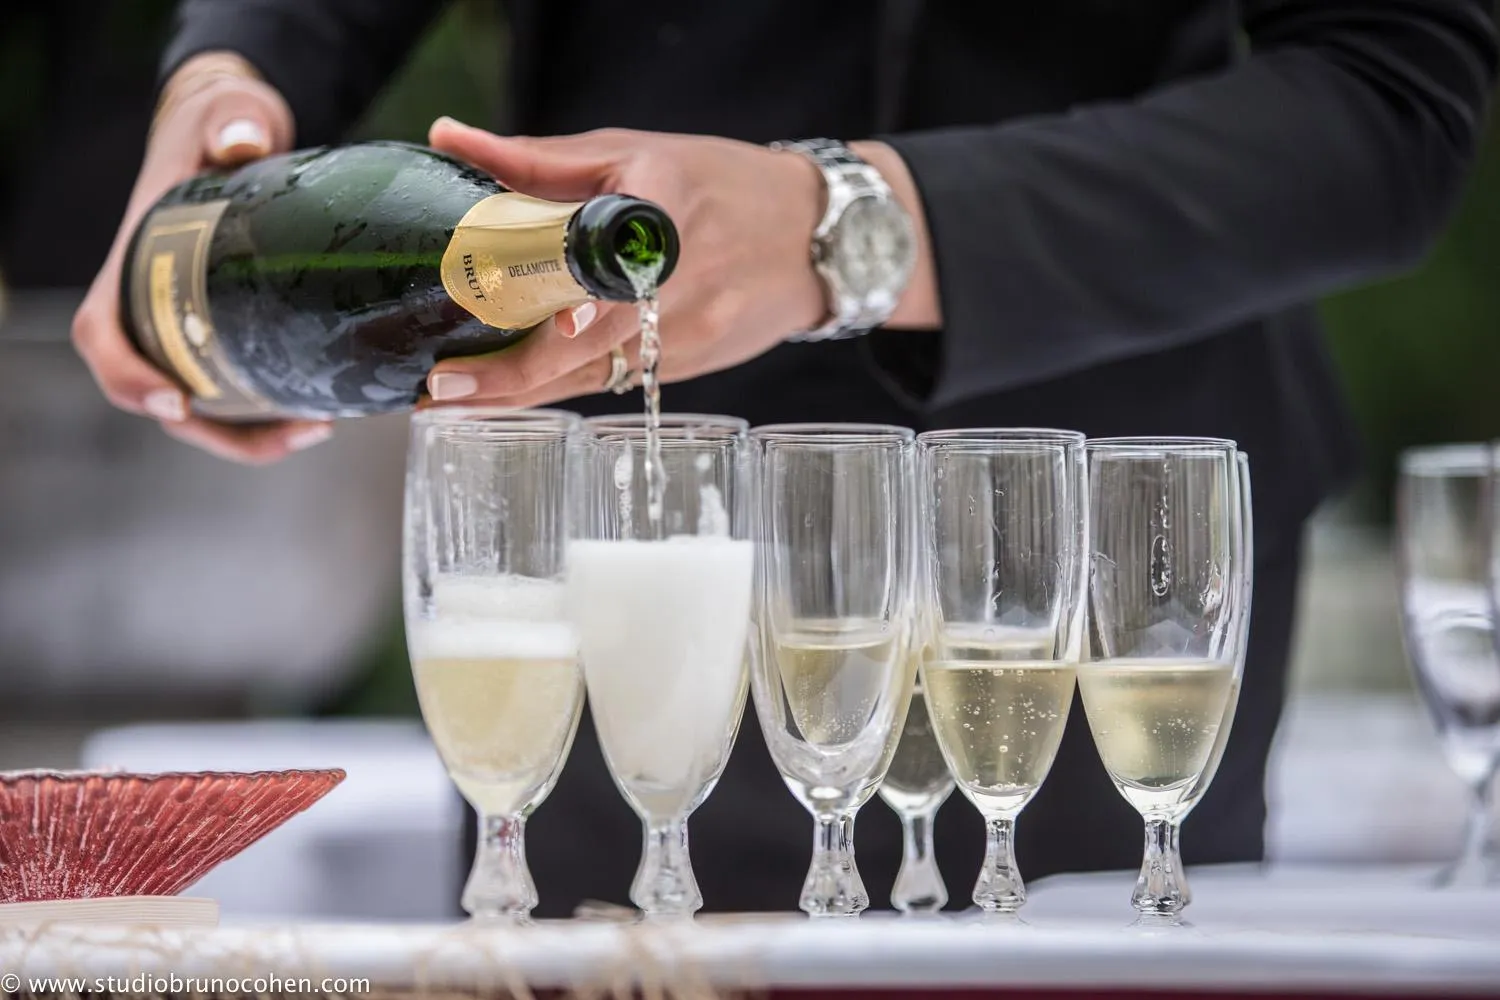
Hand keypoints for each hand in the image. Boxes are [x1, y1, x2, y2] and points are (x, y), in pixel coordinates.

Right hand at [71, 53, 332, 463]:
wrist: (237, 138)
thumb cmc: (219, 130)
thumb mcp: (224, 117)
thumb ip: (231, 122)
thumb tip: (241, 142)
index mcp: (134, 264)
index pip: (104, 333)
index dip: (127, 376)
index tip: (174, 402)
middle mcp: (155, 308)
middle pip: (159, 394)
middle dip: (217, 431)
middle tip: (293, 432)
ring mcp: (192, 330)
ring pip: (206, 409)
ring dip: (254, 435)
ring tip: (319, 429)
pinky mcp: (232, 337)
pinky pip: (241, 394)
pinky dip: (273, 415)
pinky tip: (325, 414)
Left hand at [421, 120, 832, 407]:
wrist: (816, 238)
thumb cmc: (722, 185)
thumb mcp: (637, 153)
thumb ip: (540, 159)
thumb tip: (450, 140)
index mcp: (660, 222)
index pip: (590, 288)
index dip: (537, 335)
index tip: (472, 357)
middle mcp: (676, 293)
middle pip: (581, 354)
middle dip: (506, 382)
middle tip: (438, 393)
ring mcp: (686, 340)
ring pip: (589, 379)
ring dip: (522, 393)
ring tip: (454, 399)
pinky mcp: (687, 368)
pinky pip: (609, 382)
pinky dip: (559, 386)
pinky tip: (514, 389)